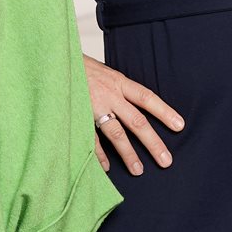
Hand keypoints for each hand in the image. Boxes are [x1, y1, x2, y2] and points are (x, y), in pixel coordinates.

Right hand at [85, 54, 183, 174]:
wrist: (53, 60)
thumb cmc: (79, 67)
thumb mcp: (103, 71)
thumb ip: (117, 88)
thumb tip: (134, 102)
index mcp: (118, 82)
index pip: (147, 97)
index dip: (164, 111)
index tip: (179, 126)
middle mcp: (109, 94)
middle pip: (137, 121)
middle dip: (153, 142)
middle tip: (166, 161)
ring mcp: (93, 107)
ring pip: (116, 133)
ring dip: (129, 154)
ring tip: (138, 171)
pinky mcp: (78, 116)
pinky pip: (91, 139)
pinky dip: (99, 154)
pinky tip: (107, 168)